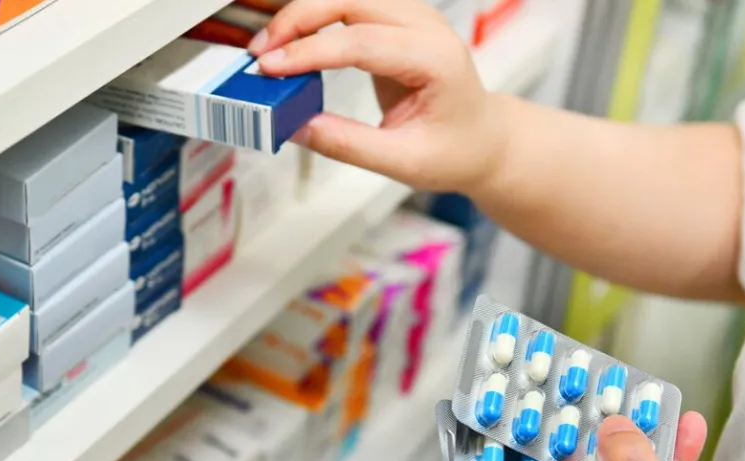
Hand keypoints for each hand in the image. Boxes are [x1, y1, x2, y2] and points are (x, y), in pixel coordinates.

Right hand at [249, 0, 507, 191]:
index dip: (309, 52)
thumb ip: (348, 144)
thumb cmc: (455, 150)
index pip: (361, 42)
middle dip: (298, 20)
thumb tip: (295, 126)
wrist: (483, 140)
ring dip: (304, 14)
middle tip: (261, 54)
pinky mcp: (396, 21)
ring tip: (271, 49)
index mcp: (435, 60)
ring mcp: (413, 18)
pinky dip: (316, 17)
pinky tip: (293, 42)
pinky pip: (349, 5)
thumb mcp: (403, 162)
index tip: (270, 70)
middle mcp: (426, 28)